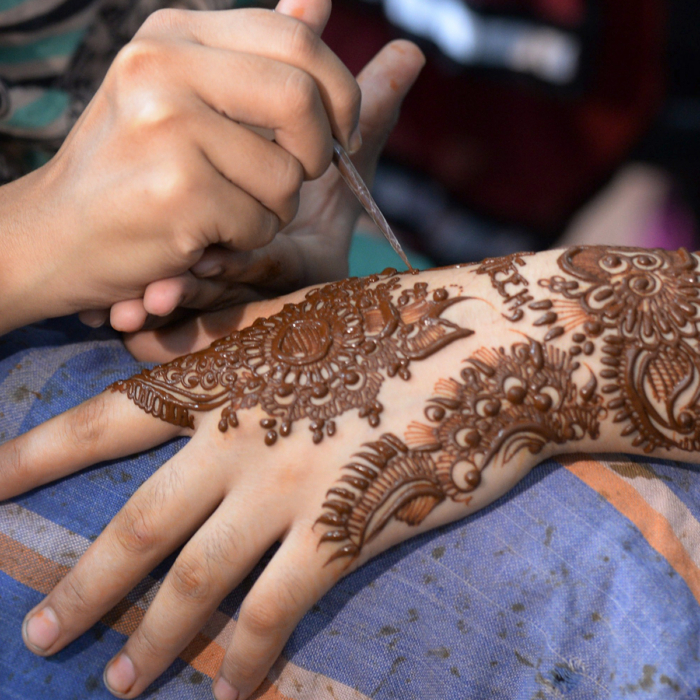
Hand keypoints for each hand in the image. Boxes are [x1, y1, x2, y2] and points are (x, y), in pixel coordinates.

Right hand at [0, 0, 388, 334]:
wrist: (56, 233)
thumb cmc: (130, 167)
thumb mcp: (182, 91)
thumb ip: (252, 55)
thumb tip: (317, 1)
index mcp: (175, 34)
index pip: (297, 42)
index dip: (339, 94)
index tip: (338, 133)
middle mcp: (165, 67)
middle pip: (301, 98)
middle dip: (318, 152)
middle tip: (298, 176)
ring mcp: (167, 127)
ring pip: (286, 176)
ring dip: (274, 210)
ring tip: (227, 210)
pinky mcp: (177, 192)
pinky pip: (260, 223)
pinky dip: (246, 240)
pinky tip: (205, 236)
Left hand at [7, 247, 693, 697]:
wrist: (488, 344)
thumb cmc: (394, 320)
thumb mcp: (298, 312)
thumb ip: (226, 334)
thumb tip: (156, 345)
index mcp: (225, 379)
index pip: (106, 421)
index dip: (36, 456)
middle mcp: (238, 440)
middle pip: (136, 526)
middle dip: (83, 589)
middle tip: (39, 637)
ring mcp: (287, 490)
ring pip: (196, 581)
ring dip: (151, 641)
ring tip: (117, 684)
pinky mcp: (343, 530)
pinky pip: (276, 610)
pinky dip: (245, 656)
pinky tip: (227, 690)